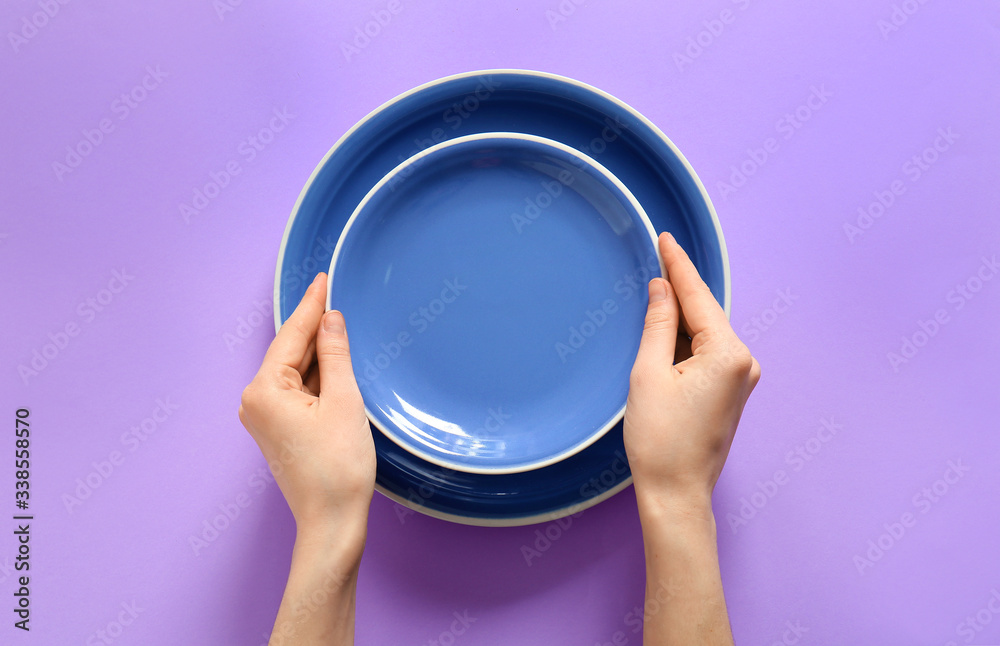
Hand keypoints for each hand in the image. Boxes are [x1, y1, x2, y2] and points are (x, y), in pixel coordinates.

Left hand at [238, 272, 374, 549]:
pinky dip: (317, 376)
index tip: (322, 279)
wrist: (332, 522)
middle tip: (334, 293)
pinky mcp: (278, 429)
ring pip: (296, 371)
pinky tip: (335, 363)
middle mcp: (255, 401)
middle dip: (315, 327)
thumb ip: (335, 354)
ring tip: (340, 324)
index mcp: (264, 390)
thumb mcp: (344, 401)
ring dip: (319, 353)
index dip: (311, 305)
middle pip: (291, 351)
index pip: (291, 335)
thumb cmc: (337, 469)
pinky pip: (298, 390)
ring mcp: (264, 417)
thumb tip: (330, 320)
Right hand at [624, 232, 759, 644]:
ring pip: (705, 332)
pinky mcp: (732, 392)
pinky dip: (685, 340)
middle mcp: (744, 362)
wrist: (677, 494)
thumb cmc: (660, 441)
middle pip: (704, 313)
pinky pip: (707, 352)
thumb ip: (658, 324)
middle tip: (655, 257)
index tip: (665, 238)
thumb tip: (663, 289)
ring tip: (653, 293)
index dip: (678, 265)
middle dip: (678, 289)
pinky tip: (665, 331)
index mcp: (728, 354)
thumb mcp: (648, 373)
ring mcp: (742, 379)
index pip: (698, 297)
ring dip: (679, 317)